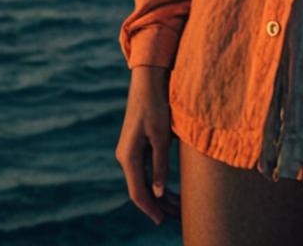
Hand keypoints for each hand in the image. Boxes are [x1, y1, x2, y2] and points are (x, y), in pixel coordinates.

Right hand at [114, 65, 180, 225]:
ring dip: (158, 194)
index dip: (150, 209)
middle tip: (176, 217)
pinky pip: (145, 169)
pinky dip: (156, 180)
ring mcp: (130, 151)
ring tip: (176, 206)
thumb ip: (160, 165)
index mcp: (129, 157)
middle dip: (157, 205)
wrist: (148, 81)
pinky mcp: (136, 145)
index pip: (138, 192)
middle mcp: (125, 157)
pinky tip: (168, 188)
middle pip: (140, 189)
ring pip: (143, 180)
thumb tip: (158, 193)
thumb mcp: (161, 137)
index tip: (162, 221)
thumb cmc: (156, 106)